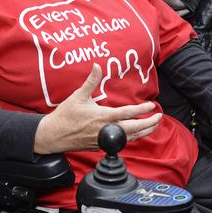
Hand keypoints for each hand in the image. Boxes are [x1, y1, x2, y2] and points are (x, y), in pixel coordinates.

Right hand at [34, 64, 161, 153]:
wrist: (53, 136)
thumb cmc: (65, 116)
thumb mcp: (78, 95)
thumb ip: (90, 81)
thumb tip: (97, 65)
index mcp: (102, 116)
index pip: (127, 113)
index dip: (142, 110)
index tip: (152, 106)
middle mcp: (106, 130)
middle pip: (134, 129)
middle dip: (149, 124)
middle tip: (158, 117)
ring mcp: (104, 140)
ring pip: (129, 139)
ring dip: (143, 132)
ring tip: (152, 126)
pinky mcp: (100, 146)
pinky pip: (120, 143)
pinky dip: (131, 139)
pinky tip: (135, 135)